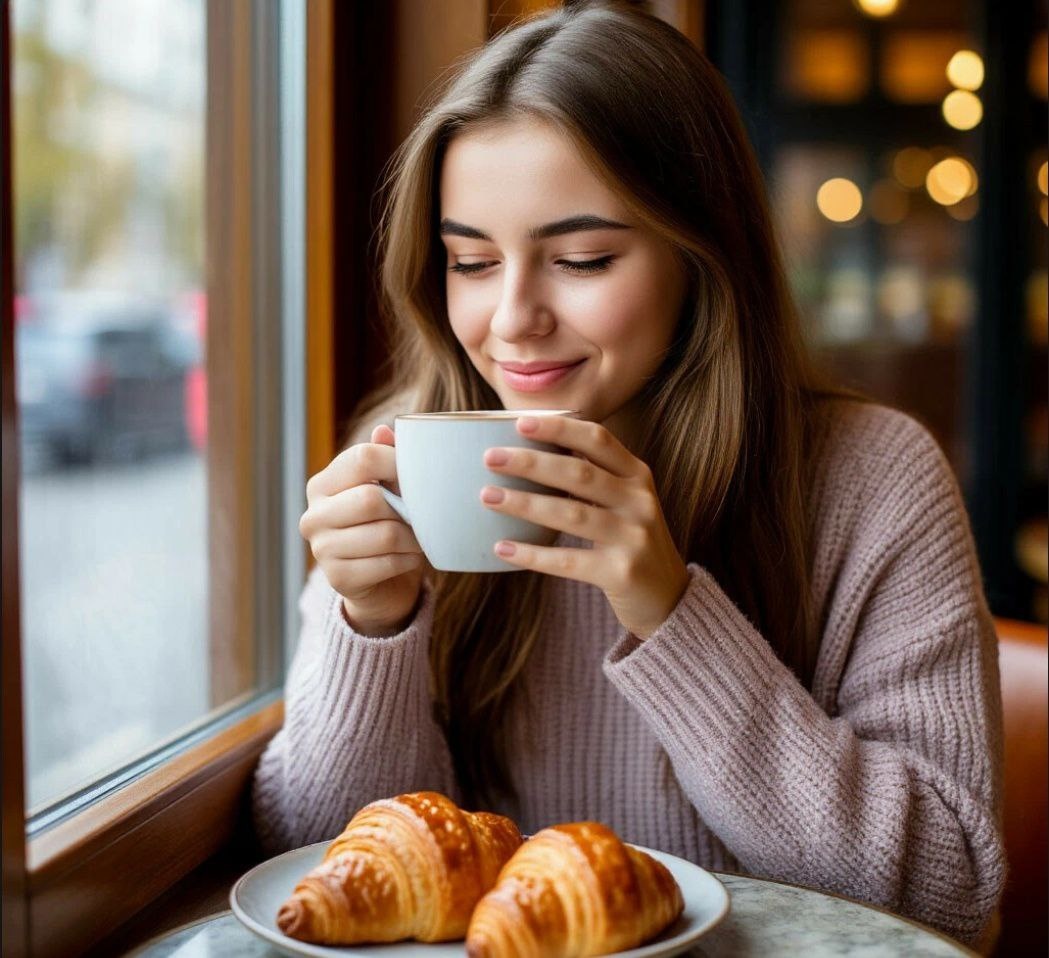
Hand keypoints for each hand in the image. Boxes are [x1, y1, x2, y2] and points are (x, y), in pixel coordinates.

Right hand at [299, 425, 425, 635]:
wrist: (381, 583)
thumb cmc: (387, 525)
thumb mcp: (389, 488)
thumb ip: (387, 458)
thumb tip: (384, 431)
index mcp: (322, 484)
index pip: (363, 458)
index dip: (399, 463)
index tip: (421, 474)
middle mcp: (313, 515)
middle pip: (372, 499)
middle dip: (407, 509)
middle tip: (423, 515)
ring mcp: (321, 549)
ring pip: (385, 534)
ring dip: (414, 538)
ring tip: (420, 537)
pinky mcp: (338, 578)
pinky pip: (388, 563)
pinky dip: (409, 560)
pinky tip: (411, 558)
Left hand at [480, 416, 688, 639]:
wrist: (669, 599)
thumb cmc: (632, 543)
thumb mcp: (625, 503)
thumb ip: (593, 479)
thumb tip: (532, 452)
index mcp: (637, 477)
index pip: (598, 440)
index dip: (559, 428)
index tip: (520, 422)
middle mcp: (639, 502)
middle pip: (579, 473)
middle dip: (531, 462)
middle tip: (490, 458)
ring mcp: (633, 537)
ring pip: (571, 513)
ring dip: (525, 503)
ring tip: (488, 497)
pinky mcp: (621, 573)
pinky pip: (568, 561)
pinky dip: (532, 554)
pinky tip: (503, 548)